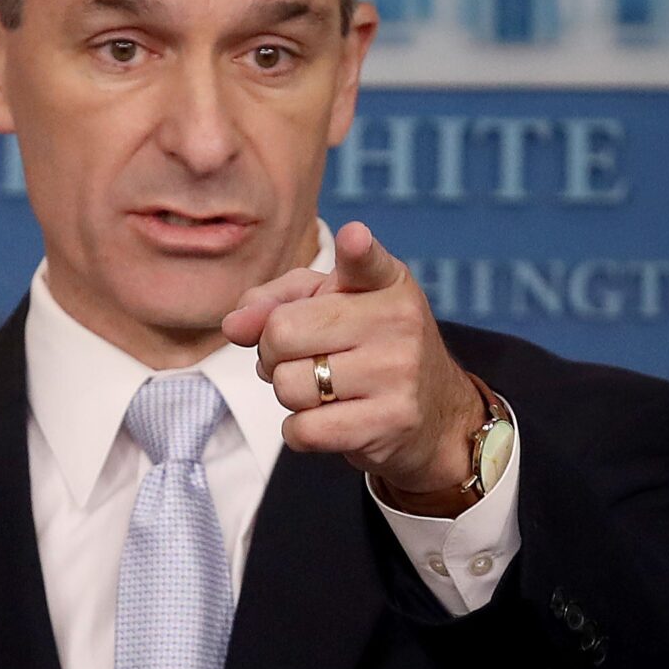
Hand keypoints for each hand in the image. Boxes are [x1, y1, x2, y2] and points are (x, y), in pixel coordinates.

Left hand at [221, 221, 485, 511]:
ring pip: (287, 385)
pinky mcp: (388, 423)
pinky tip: (326, 418)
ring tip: (320, 388)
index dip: (356, 249)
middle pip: (282, 333)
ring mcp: (397, 374)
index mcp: (386, 282)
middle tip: (302, 357)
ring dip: (288, 393)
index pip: (366, 261)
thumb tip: (234, 325)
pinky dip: (298, 430)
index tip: (354, 238)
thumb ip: (277, 301)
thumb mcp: (331, 306)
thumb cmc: (368, 347)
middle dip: (272, 351)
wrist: (434, 412)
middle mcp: (398, 322)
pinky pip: (302, 430)